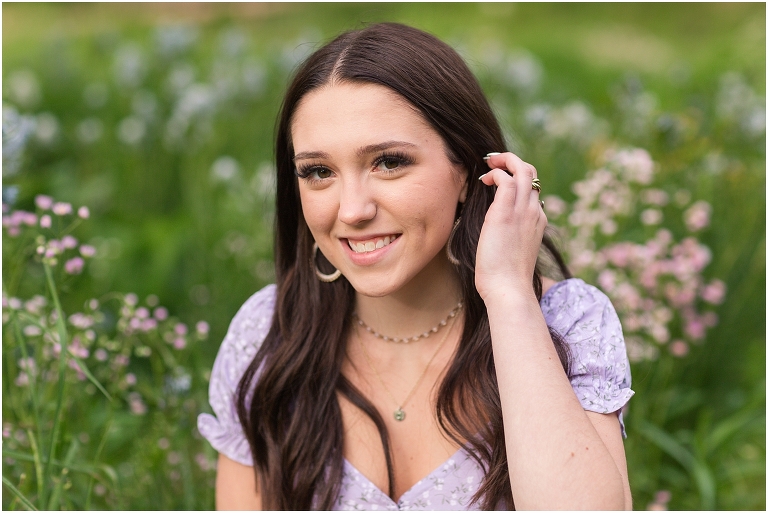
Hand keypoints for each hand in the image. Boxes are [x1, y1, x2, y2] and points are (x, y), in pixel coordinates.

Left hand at [474, 152, 545, 300]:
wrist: (509, 289)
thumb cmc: (506, 278)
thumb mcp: (513, 252)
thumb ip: (510, 236)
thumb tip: (496, 234)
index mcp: (537, 221)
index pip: (532, 190)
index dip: (518, 179)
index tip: (500, 180)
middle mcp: (534, 212)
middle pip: (532, 173)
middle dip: (513, 161)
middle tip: (494, 162)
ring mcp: (522, 211)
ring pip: (523, 170)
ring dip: (505, 160)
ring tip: (488, 162)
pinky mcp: (505, 213)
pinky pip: (506, 179)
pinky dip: (496, 173)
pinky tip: (484, 180)